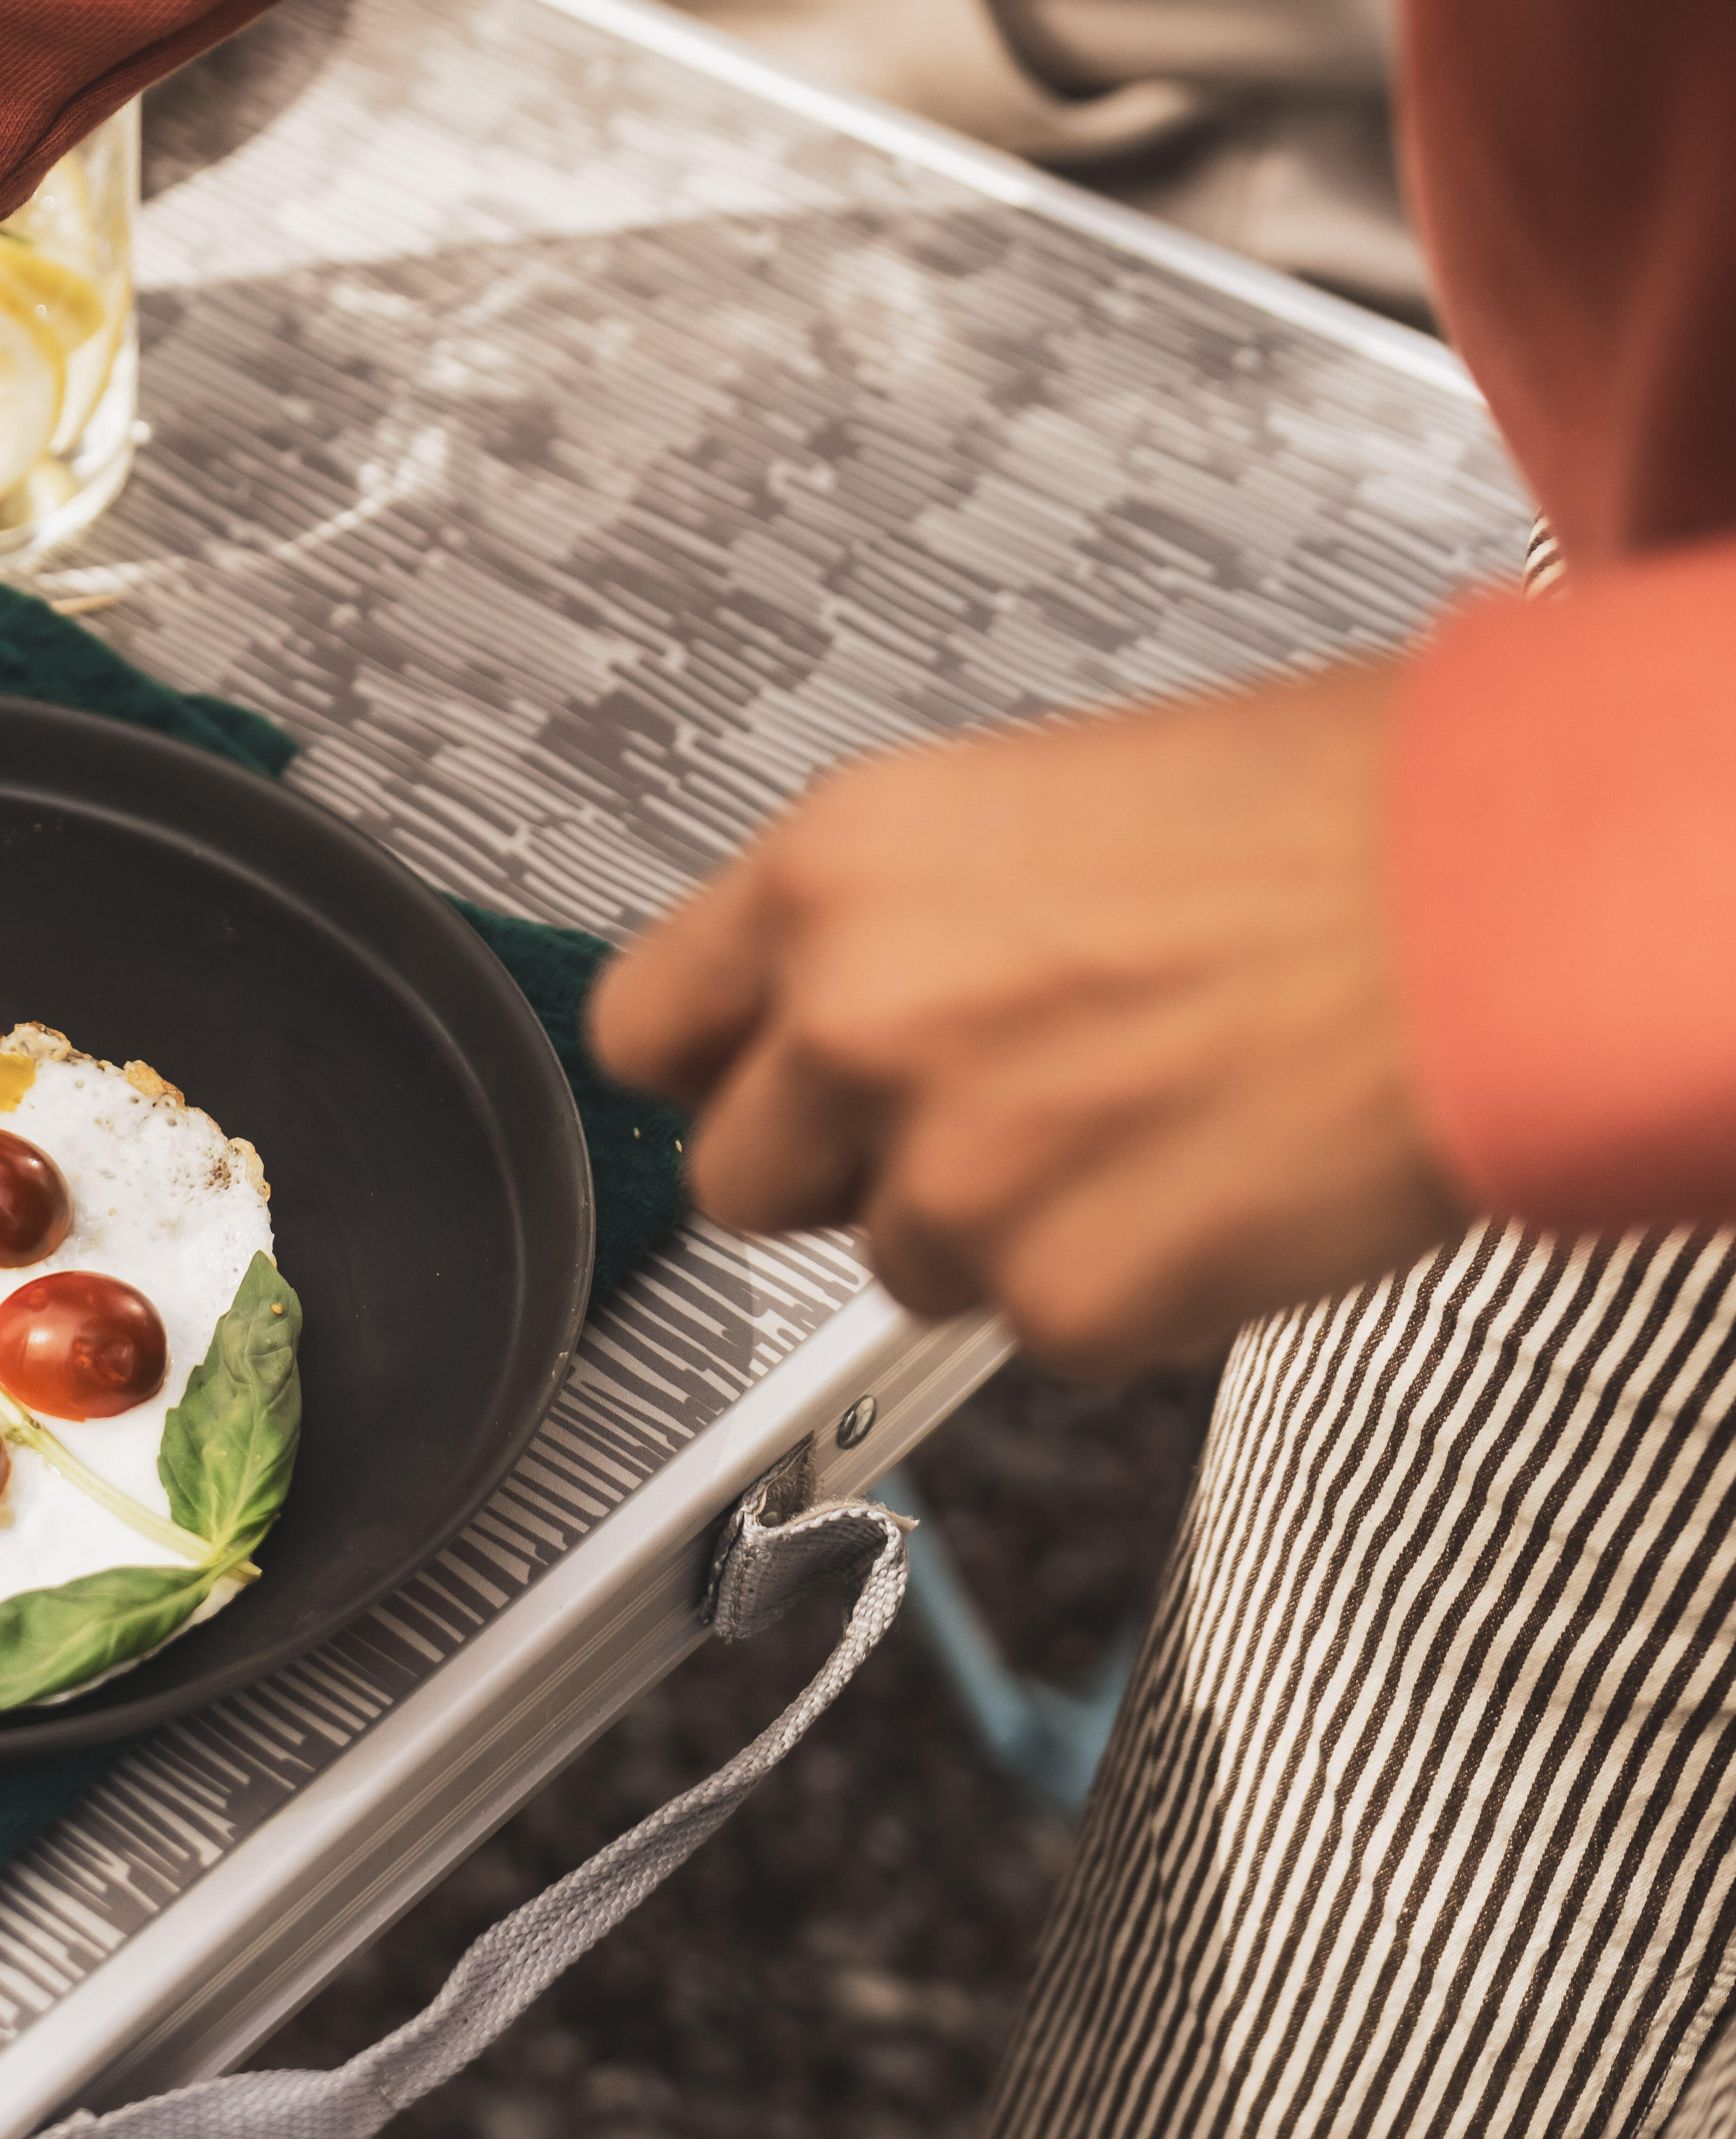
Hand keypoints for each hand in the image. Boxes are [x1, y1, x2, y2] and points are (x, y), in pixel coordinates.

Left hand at [588, 661, 1469, 1374]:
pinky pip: (1038, 1328)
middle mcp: (858, 1017)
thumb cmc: (1315, 823)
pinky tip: (1208, 1179)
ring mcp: (950, 1169)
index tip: (762, 1083)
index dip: (719, 1068)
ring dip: (999, 1223)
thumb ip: (893, 925)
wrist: (1494, 897)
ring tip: (1138, 1120)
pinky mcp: (1061, 1295)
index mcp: (834, 873)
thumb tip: (831, 1003)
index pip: (644, 1030)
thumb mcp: (1027, 810)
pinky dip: (1120, 1282)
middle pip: (740, 1178)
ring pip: (898, 1263)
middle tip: (987, 1114)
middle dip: (847, 1167)